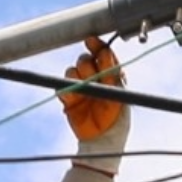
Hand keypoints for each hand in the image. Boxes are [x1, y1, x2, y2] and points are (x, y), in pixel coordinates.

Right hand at [60, 36, 127, 174]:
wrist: (102, 140)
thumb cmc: (117, 118)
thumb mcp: (120, 94)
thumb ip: (113, 75)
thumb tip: (106, 55)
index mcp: (111, 75)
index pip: (103, 54)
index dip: (97, 46)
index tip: (92, 40)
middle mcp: (95, 77)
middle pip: (85, 60)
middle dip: (87, 64)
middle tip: (91, 76)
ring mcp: (81, 87)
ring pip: (72, 70)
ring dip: (76, 76)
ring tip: (84, 90)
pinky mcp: (69, 99)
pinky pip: (62, 87)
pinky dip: (66, 91)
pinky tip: (72, 98)